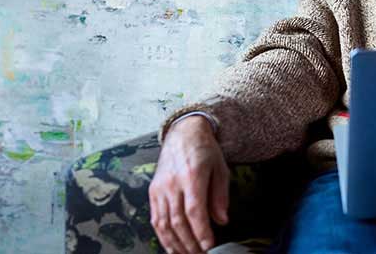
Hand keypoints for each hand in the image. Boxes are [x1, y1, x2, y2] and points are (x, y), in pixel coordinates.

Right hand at [149, 116, 230, 253]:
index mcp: (192, 175)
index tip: (209, 245)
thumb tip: (222, 221)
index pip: (194, 210)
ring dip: (175, 243)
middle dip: (190, 243)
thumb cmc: (204, 151)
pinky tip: (172, 246)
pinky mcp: (153, 191)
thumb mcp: (220, 169)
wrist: (183, 133)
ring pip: (164, 222)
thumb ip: (220, 196)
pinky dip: (162, 235)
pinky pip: (155, 218)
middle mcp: (172, 182)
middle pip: (178, 220)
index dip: (201, 231)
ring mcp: (160, 187)